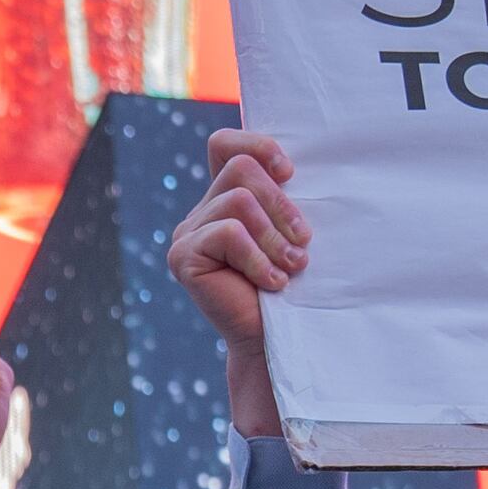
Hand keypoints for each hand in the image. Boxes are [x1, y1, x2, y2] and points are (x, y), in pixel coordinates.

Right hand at [165, 132, 303, 438]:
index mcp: (226, 199)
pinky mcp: (183, 257)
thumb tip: (299, 167)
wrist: (277, 344)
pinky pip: (228, 233)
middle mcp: (202, 212)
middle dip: (281, 202)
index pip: (225, 145)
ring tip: (293, 266)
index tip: (291, 173)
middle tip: (304, 241)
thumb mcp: (294, 233)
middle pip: (240, 168)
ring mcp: (187, 234)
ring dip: (274, 235)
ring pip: (238, 200)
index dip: (256, 144)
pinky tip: (273, 284)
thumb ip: (286, 198)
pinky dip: (258, 258)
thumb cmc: (297, 288)